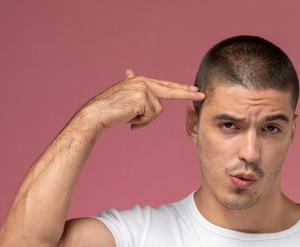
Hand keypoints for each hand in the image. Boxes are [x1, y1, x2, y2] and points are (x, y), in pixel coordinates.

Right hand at [79, 69, 204, 131]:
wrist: (96, 113)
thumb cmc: (110, 108)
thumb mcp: (123, 94)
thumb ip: (131, 84)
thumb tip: (130, 70)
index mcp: (141, 81)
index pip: (165, 85)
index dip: (180, 88)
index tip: (194, 89)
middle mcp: (143, 82)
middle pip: (170, 90)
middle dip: (187, 94)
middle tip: (202, 95)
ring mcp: (143, 89)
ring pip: (157, 111)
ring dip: (145, 120)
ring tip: (130, 118)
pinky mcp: (142, 99)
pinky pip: (150, 116)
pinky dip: (141, 122)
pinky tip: (129, 119)